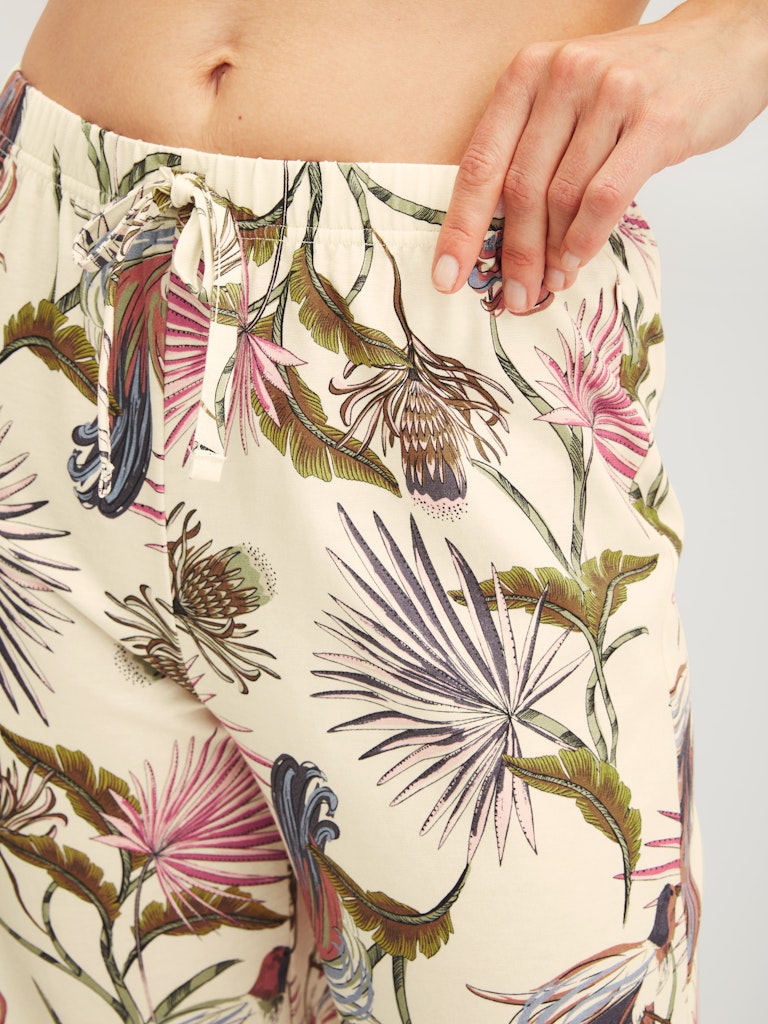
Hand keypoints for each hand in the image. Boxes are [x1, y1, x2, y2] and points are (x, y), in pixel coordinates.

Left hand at [432, 0, 767, 311]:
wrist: (721, 46)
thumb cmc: (636, 88)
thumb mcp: (571, 103)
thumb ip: (536, 154)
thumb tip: (501, 241)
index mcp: (528, 74)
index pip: (480, 163)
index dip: (460, 227)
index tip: (446, 276)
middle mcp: (562, 76)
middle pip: (520, 188)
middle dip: (513, 255)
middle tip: (513, 297)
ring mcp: (609, 93)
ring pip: (562, 197)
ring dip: (552, 254)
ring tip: (550, 285)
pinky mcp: (654, 120)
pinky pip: (605, 197)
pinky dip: (586, 240)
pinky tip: (577, 262)